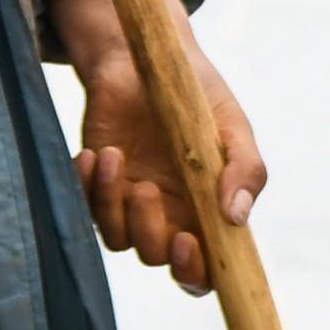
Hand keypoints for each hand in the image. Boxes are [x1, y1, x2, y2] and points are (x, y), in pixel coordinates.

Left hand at [55, 0, 265, 298]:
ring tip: (114, 156)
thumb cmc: (199, 95)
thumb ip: (245, 170)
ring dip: (111, 204)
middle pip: (155, 256)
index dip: (195, 272)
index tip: (186, 241)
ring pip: (116, 238)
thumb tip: (236, 218)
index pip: (204, 269)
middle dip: (147, 231)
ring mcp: (130, 202)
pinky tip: (92, 154)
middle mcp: (169, 216)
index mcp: (207, 212)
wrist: (149, 57)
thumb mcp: (233, 126)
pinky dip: (84, 188)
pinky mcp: (98, 185)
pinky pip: (84, 209)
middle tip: (145, 189)